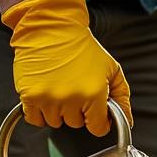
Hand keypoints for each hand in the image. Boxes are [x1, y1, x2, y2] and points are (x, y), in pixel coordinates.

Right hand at [1, 0, 131, 136]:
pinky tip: (46, 96)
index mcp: (93, 93)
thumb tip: (127, 121)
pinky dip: (40, 113)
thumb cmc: (82, 48)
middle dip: (78, 111)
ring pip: (55, 123)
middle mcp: (70, 99)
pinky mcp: (29, 96)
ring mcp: (48, 99)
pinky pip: (35, 120)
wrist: (51, 28)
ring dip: (59, 111)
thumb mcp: (112, 70)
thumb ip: (122, 98)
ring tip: (60, 89)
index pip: (98, 128)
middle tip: (75, 90)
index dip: (98, 120)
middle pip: (76, 124)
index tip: (94, 111)